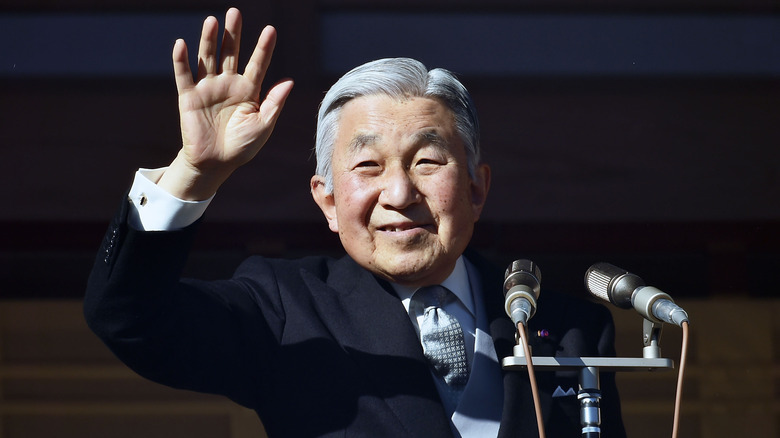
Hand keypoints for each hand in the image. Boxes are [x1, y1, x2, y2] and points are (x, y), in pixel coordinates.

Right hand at [158, 8, 293, 199]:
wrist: (216, 164)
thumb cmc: (242, 147)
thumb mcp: (263, 126)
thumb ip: (274, 103)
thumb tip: (289, 81)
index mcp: (249, 91)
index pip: (258, 64)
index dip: (263, 48)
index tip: (271, 30)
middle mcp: (228, 84)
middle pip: (231, 54)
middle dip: (233, 34)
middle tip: (235, 13)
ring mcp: (208, 88)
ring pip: (207, 58)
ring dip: (209, 40)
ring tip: (212, 21)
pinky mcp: (188, 97)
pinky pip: (184, 75)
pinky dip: (181, 60)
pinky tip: (182, 44)